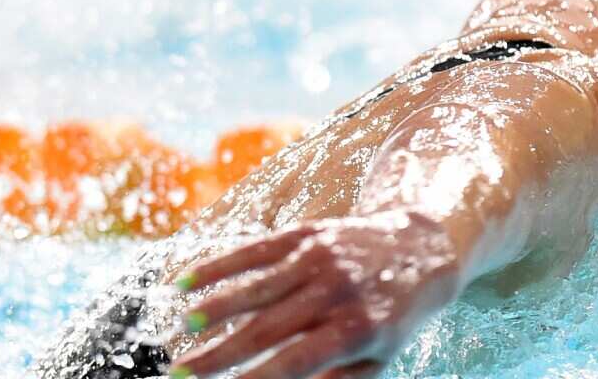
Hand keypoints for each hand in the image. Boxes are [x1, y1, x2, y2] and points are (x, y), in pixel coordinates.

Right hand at [168, 213, 458, 378]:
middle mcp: (336, 291)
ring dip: (212, 309)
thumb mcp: (377, 358)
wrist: (421, 249)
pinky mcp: (308, 233)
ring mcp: (321, 258)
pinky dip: (218, 266)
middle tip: (179, 374)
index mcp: (355, 329)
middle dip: (219, 354)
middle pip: (267, 327)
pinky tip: (183, 283)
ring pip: (256, 286)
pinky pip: (256, 249)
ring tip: (176, 330)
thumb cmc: (391, 318)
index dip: (255, 378)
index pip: (296, 360)